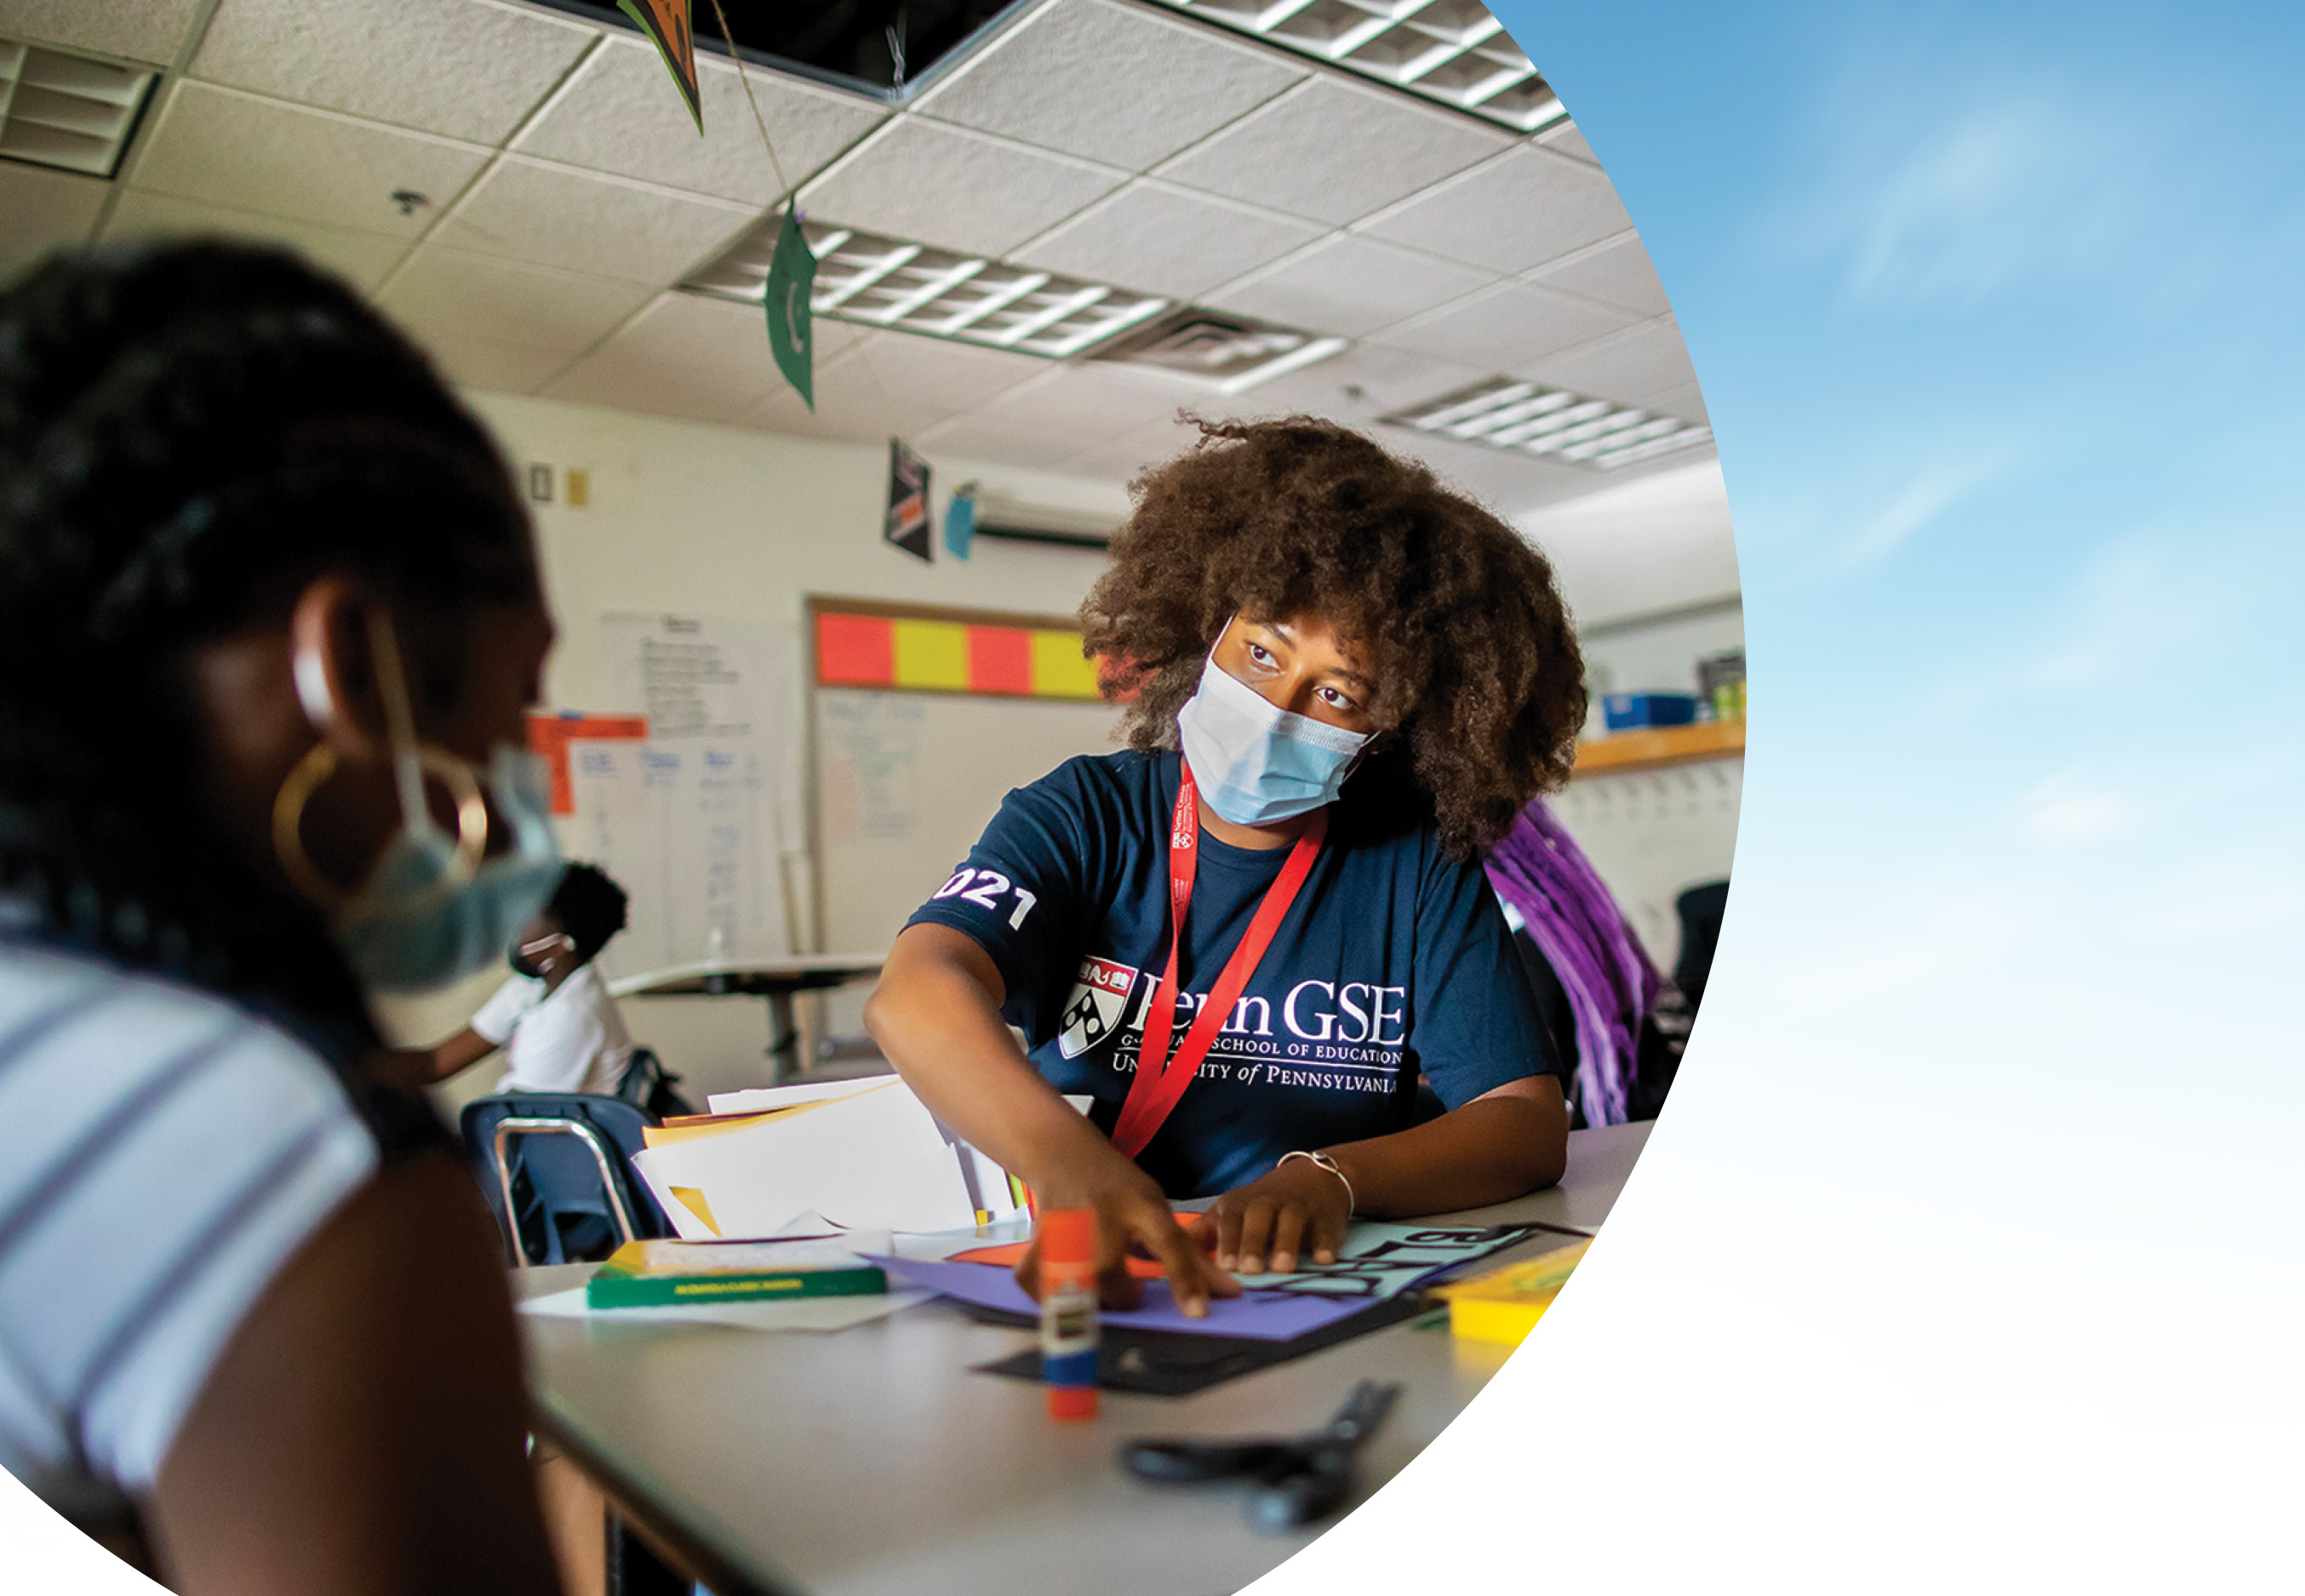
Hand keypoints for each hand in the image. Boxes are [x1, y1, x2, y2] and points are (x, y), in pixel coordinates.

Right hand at [1013, 1142, 1240, 1316]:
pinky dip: (1051, 1295)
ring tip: (1099, 1283)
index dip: (1185, 1281)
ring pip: (1077, 1287)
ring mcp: (1065, 1229)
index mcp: (1142, 1206)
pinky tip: (1065, 1285)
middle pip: (1113, 1277)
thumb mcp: (1157, 1210)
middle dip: (1124, 1294)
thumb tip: (1231, 1295)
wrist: (1063, 1155)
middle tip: (1128, 1287)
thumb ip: (1190, 1256)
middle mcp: (1103, 1217)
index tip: (1198, 1314)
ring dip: (1093, 1297)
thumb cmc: (1120, 1190)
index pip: (1170, 1244)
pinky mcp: (1038, 1242)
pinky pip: (1041, 1289)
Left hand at [1199, 1157, 1352, 1274]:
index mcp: (1241, 1204)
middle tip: (1250, 1269)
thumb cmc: (1263, 1202)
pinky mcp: (1327, 1216)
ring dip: (1286, 1243)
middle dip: (1253, 1242)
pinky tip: (1324, 1260)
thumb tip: (1166, 1254)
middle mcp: (1269, 1202)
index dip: (1228, 1240)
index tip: (1225, 1264)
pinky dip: (1326, 1244)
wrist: (1314, 1176)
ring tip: (1282, 1268)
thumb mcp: (1233, 1210)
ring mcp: (1299, 1207)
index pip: (1230, 1220)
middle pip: (1259, 1218)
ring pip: (1292, 1221)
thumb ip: (1204, 1233)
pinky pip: (1327, 1229)